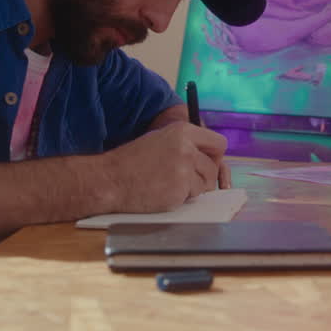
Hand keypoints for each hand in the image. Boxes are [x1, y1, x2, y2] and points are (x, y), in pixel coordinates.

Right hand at [103, 122, 227, 212]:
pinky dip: (180, 198)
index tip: (207, 164)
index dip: (215, 157)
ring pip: (205, 185)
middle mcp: (187, 148)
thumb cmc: (132, 161)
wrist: (111, 179)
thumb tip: (211, 159)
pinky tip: (162, 192)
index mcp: (183, 131)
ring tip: (168, 183)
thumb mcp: (161, 140)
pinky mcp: (179, 190)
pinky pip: (191, 198)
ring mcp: (184, 170)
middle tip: (183, 179)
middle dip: (203, 177)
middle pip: (214, 167)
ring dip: (191, 189)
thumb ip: (186, 145)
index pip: (219, 144)